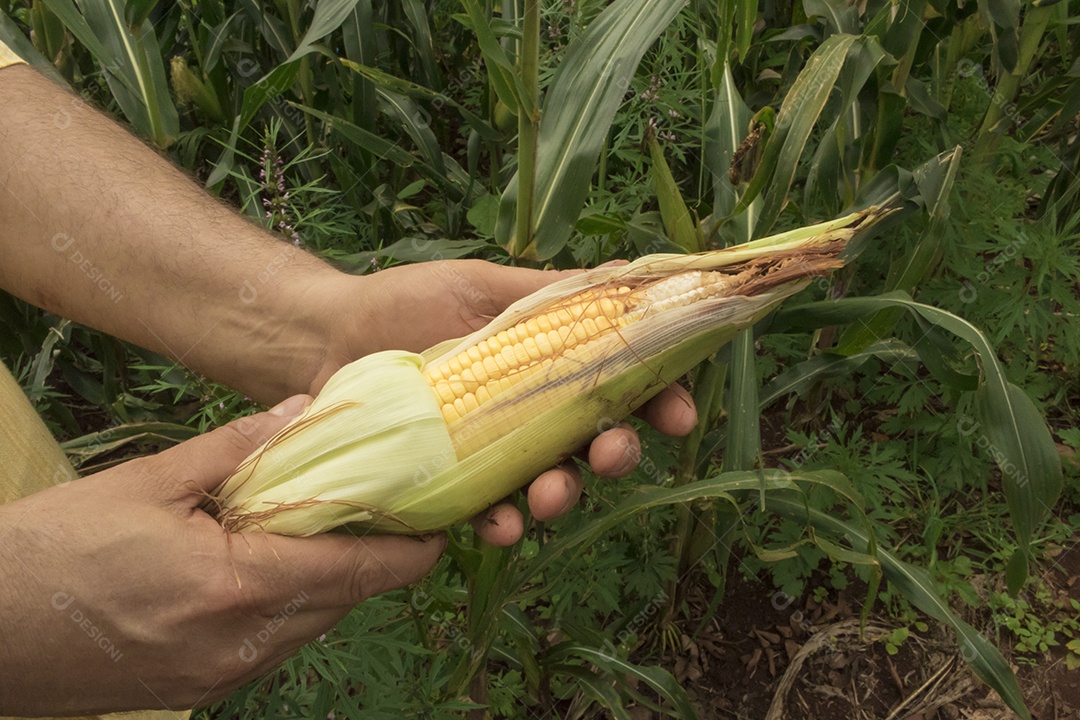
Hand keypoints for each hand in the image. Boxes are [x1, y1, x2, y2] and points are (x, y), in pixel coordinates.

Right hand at [0, 395, 443, 715]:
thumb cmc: (55, 549)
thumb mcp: (149, 481)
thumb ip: (237, 448)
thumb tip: (302, 409)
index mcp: (238, 585)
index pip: (357, 569)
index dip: (408, 550)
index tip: (439, 525)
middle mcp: (243, 643)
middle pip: (342, 599)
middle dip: (373, 561)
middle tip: (386, 513)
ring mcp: (222, 677)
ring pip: (312, 625)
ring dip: (331, 583)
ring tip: (330, 532)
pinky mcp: (200, 690)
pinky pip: (274, 646)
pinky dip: (290, 608)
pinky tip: (271, 570)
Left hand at [307, 260, 698, 545]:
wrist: (328, 336)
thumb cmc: (406, 302)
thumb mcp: (480, 285)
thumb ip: (550, 292)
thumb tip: (628, 274)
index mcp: (551, 364)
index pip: (621, 386)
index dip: (659, 402)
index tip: (678, 416)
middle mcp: (532, 413)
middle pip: (595, 442)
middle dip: (617, 454)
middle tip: (615, 454)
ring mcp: (494, 452)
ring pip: (550, 484)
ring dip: (564, 495)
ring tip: (552, 496)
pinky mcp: (453, 484)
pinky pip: (488, 512)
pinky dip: (501, 523)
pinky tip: (501, 525)